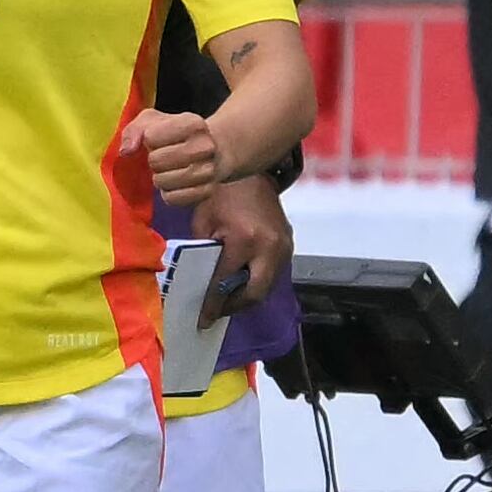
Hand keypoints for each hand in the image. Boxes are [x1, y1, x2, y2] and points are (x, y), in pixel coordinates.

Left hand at [128, 107, 224, 202]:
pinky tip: (173, 184)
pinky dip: (167, 193)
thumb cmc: (175, 134)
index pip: (151, 137)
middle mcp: (206, 146)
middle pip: (157, 161)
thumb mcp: (152, 121)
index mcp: (193, 124)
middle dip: (153, 160)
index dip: (148, 139)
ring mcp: (209, 171)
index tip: (158, 139)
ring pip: (164, 181)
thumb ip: (134, 130)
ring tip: (167, 170)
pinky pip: (173, 198)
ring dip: (159, 177)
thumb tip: (126, 151)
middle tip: (162, 158)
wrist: (213, 151)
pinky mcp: (207, 192)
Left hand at [189, 172, 293, 315]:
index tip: (203, 319)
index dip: (213, 303)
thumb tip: (201, 284)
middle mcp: (270, 247)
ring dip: (246, 296)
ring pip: (267, 285)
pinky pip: (272, 272)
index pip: (226, 282)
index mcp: (245, 240)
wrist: (252, 172)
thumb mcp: (203, 223)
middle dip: (234, 306)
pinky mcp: (289, 244)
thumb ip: (204, 255)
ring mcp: (285, 246)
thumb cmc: (221, 193)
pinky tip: (238, 283)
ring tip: (224, 300)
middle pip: (256, 293)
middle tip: (216, 312)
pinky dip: (255, 281)